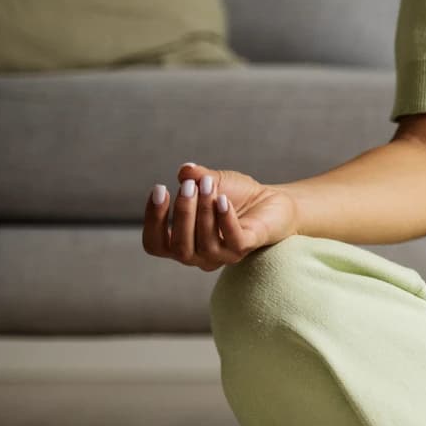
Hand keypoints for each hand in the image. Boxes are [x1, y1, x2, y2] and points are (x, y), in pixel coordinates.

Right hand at [141, 162, 297, 270]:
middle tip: (188, 186)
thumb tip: (185, 170)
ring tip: (209, 184)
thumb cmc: (236, 195)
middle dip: (181, 213)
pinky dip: (225, 219)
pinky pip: (233, 240)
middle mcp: (200, 255)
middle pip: (179, 247)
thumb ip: (194, 178)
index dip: (153, 220)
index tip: (159, 188)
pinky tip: (223, 199)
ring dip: (204, 211)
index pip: (155, 244)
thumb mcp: (211, 181)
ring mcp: (224, 255)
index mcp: (184, 242)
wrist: (272, 200)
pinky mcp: (247, 247)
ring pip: (205, 245)